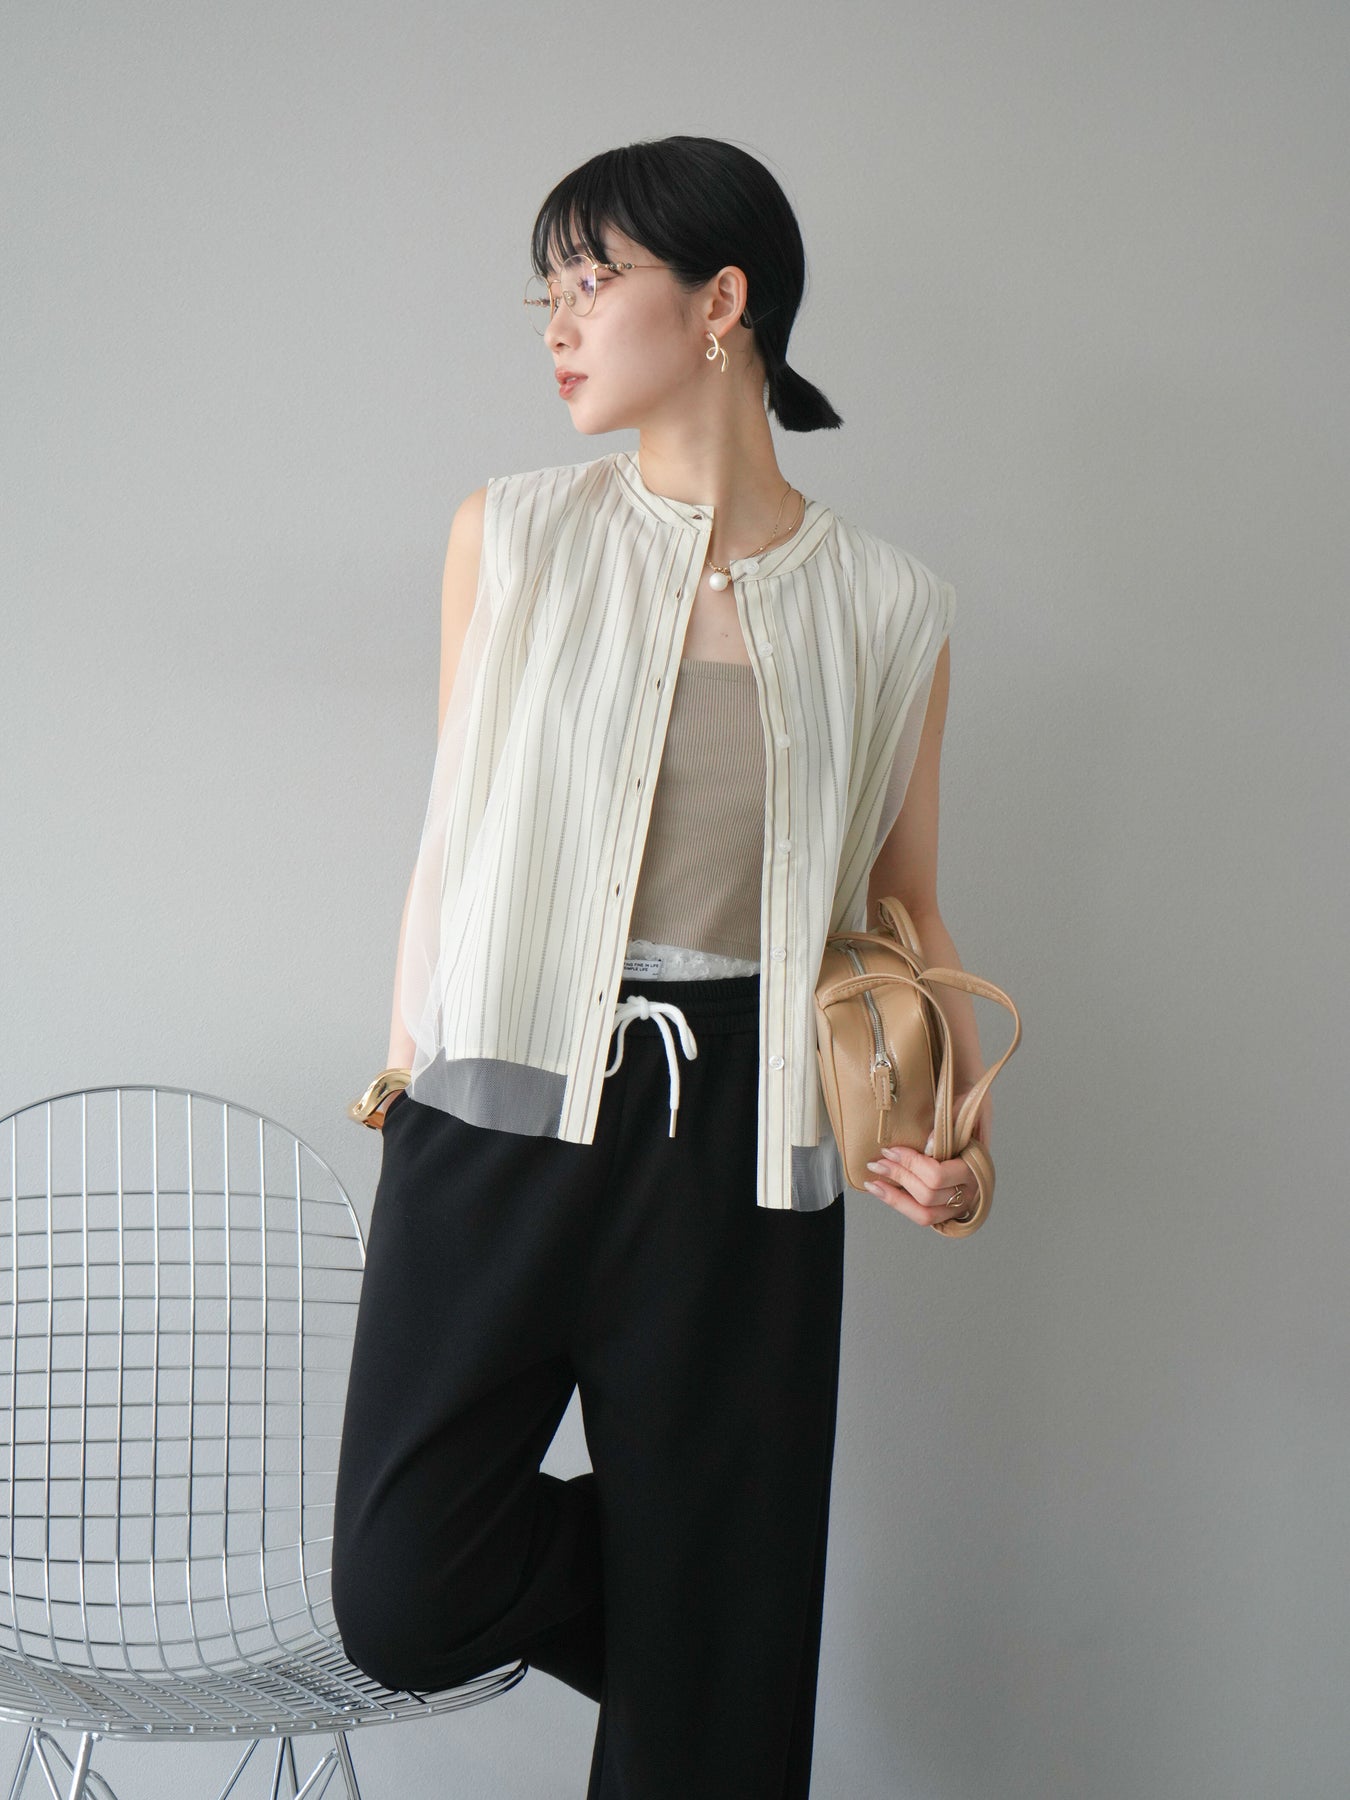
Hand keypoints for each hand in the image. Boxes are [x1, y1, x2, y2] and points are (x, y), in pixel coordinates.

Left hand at [862, 1084, 990, 1226]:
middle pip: (928, 1196)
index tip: (890, 1150)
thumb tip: (928, 1146)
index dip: (909, 1164)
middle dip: (898, 1177)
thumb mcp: (964, 1101)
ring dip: (894, 1198)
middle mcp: (970, 1188)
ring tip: (873, 1182)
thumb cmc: (966, 1100)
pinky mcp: (945, 1205)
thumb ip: (952, 1118)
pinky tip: (881, 1191)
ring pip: (924, 1214)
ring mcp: (959, 1201)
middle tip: (877, 1163)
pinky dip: (899, 1204)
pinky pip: (921, 1214)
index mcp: (976, 1165)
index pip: (937, 1176)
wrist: (969, 1099)